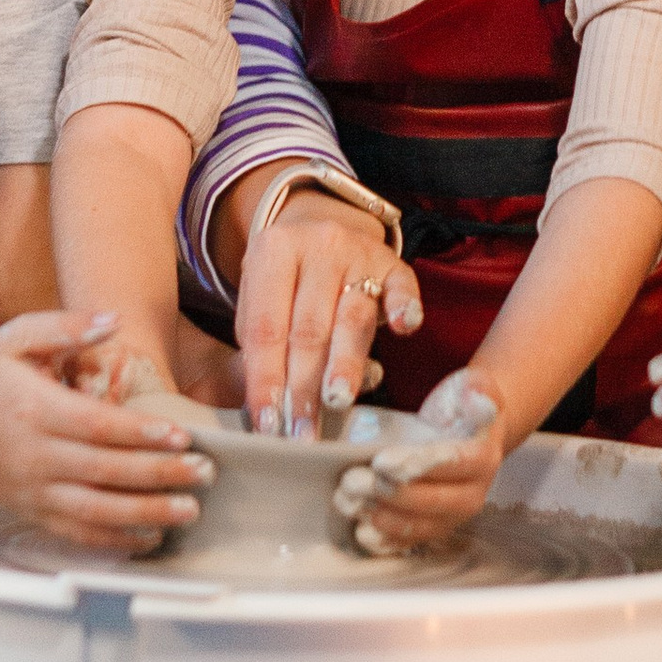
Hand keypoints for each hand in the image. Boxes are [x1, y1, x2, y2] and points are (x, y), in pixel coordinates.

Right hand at [0, 313, 218, 553]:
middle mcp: (34, 455)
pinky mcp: (29, 511)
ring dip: (145, 514)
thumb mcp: (19, 335)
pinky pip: (76, 533)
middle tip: (203, 473)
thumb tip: (114, 319)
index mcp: (36, 409)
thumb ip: (67, 326)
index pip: (98, 426)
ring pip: (94, 511)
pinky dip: (114, 540)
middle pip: (104, 472)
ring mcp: (31, 490)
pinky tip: (150, 536)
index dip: (142, 433)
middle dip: (158, 476)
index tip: (182, 436)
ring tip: (188, 510)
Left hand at [236, 185, 420, 441]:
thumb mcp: (257, 300)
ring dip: (345, 364)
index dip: (265, 380)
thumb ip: (260, 348)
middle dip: (304, 387)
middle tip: (301, 434)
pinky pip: (402, 287)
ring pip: (352, 316)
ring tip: (337, 402)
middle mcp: (317, 245)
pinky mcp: (393, 263)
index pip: (265, 328)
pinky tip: (403, 330)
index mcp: (272, 251)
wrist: (321, 227)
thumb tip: (269, 414)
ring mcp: (359, 252)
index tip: (267, 425)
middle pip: (309, 328)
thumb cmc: (284, 283)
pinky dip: (404, 308)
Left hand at [330, 373, 504, 555]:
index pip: (452, 464)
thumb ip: (478, 390)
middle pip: (432, 502)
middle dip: (389, 493)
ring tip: (348, 500)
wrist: (468, 434)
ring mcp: (452, 517)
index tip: (381, 460)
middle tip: (352, 480)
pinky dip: (384, 541)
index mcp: (483, 458)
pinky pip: (409, 544)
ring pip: (417, 526)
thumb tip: (477, 393)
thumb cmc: (462, 409)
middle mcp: (473, 495)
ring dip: (380, 516)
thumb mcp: (473, 388)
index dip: (417, 464)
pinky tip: (362, 530)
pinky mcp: (433, 530)